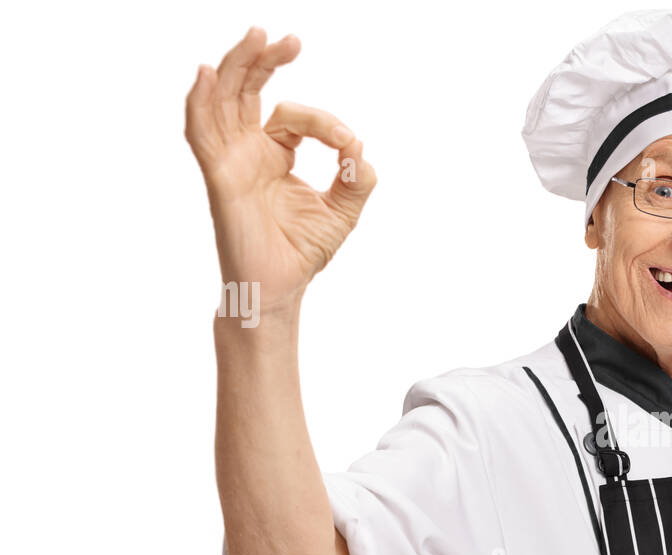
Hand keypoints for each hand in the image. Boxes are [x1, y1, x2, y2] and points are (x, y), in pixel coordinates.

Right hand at [185, 27, 377, 313]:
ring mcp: (230, 161)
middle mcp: (248, 151)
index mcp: (274, 154)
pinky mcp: (219, 177)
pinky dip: (200, 102)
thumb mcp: (343, 209)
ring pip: (223, 100)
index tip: (348, 144)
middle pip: (246, 90)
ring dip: (237, 65)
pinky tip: (206, 75)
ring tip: (256, 36)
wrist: (282, 287)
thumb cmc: (303, 251)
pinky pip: (201, 133)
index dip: (325, 123)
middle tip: (288, 39)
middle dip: (264, 60)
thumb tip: (358, 147)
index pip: (294, 117)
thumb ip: (355, 177)